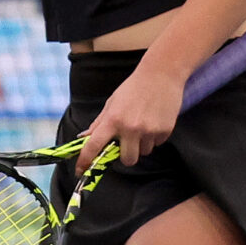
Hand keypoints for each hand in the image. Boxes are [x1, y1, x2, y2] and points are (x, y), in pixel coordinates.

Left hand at [72, 55, 188, 175]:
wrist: (162, 74)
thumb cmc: (134, 87)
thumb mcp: (112, 103)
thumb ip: (99, 123)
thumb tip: (85, 138)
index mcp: (113, 119)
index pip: (94, 145)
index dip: (85, 161)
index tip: (81, 170)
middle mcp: (130, 127)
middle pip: (127, 160)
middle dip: (126, 156)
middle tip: (127, 144)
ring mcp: (148, 130)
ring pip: (144, 153)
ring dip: (142, 145)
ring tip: (143, 125)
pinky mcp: (164, 131)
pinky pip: (157, 144)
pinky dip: (154, 137)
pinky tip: (154, 120)